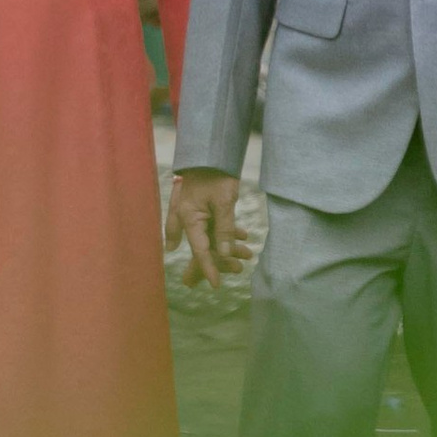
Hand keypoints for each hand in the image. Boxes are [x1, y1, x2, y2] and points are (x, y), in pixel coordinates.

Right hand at [166, 166, 250, 288]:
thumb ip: (224, 229)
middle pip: (204, 246)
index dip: (209, 268)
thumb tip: (224, 254)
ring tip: (248, 255)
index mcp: (189, 218)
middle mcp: (188, 218)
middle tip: (239, 270)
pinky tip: (244, 237)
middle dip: (222, 259)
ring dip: (229, 246)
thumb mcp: (224, 202)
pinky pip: (214, 226)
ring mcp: (195, 213)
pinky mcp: (204, 208)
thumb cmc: (217, 174)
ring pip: (211, 237)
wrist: (214, 152)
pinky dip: (228, 232)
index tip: (216, 285)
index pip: (200, 250)